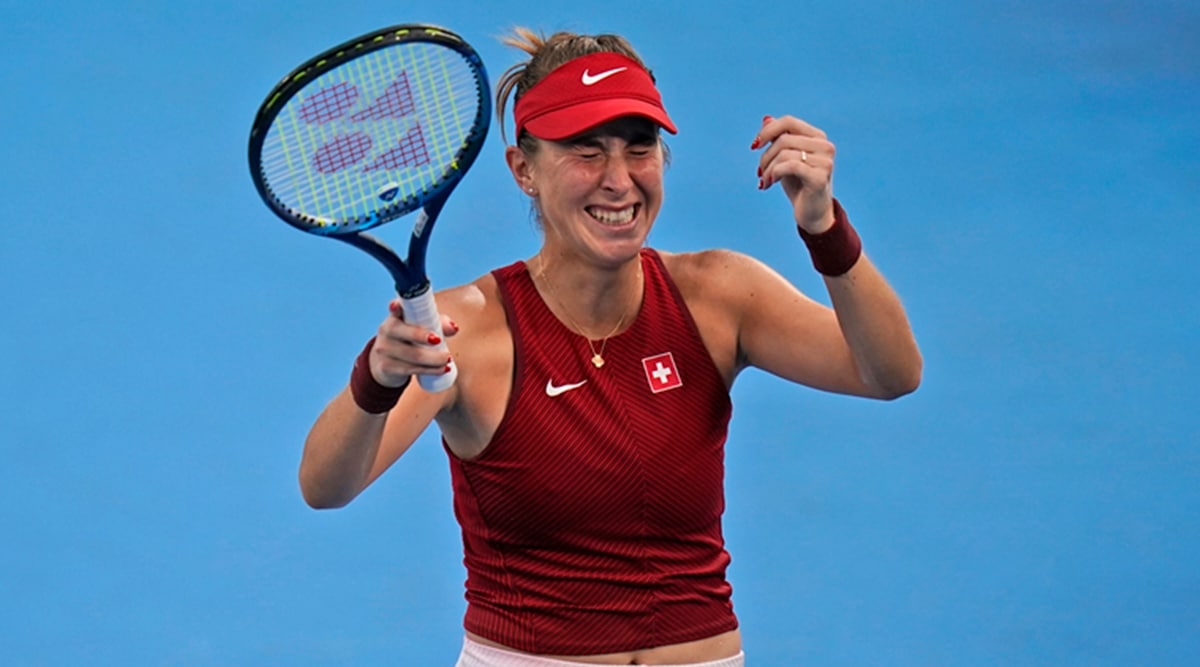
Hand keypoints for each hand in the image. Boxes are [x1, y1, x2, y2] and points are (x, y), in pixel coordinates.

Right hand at [369, 300, 458, 386]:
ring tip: (447, 359)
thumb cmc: (410, 339)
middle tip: (439, 340)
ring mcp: (384, 349)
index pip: (394, 308)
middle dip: (422, 336)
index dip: (395, 306)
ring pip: (412, 355)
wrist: (386, 362)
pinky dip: (430, 370)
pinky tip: (442, 369)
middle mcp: (386, 330)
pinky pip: (411, 369)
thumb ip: (439, 323)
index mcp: (395, 316)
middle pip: (404, 333)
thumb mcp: (422, 327)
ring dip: (433, 358)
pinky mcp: (386, 367)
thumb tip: (454, 328)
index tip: (397, 306)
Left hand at [751, 115, 835, 232]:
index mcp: (818, 137)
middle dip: (765, 156)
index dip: (767, 131)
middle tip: (760, 172)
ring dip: (767, 169)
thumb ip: (778, 138)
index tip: (754, 146)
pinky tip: (769, 184)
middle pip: (783, 139)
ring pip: (784, 153)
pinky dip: (774, 174)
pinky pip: (789, 166)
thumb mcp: (784, 159)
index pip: (788, 122)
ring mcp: (825, 161)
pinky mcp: (820, 177)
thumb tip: (766, 119)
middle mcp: (825, 146)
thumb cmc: (798, 185)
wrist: (812, 213)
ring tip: (765, 181)